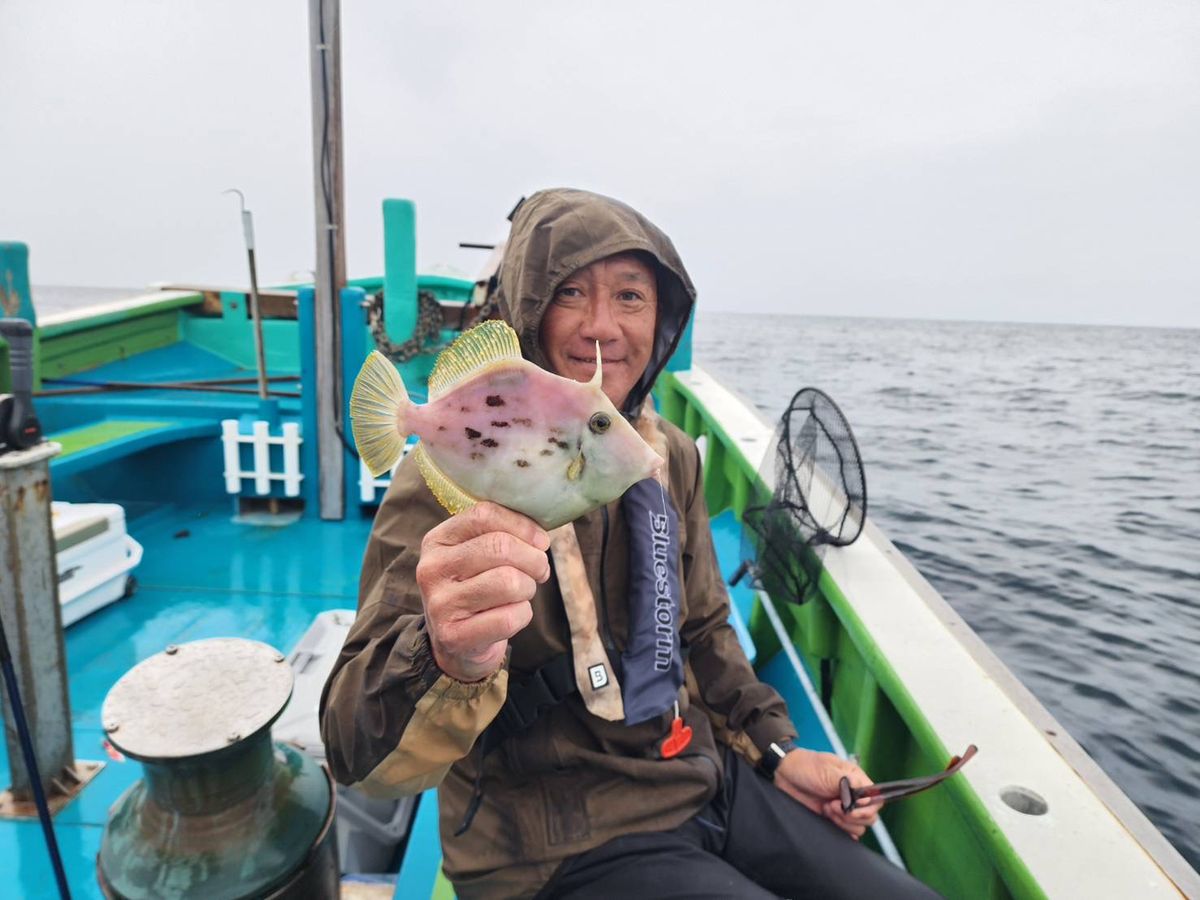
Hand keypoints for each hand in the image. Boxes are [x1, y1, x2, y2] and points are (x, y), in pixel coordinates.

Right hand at [416, 502, 550, 682]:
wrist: (457, 643)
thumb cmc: (477, 588)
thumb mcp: (477, 555)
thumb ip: (501, 533)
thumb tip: (540, 536)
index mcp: (437, 540)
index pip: (484, 515)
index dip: (522, 525)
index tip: (540, 541)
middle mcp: (432, 569)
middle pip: (500, 547)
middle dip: (534, 559)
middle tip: (540, 570)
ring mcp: (440, 604)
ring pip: (509, 582)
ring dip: (528, 588)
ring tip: (521, 593)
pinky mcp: (454, 636)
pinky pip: (510, 617)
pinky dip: (523, 615)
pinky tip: (512, 615)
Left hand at [773, 748, 879, 838]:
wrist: (784, 774)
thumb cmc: (806, 766)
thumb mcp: (828, 770)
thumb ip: (848, 783)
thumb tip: (866, 798)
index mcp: (857, 780)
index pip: (876, 800)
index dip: (866, 808)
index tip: (849, 807)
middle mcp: (853, 796)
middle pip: (870, 816)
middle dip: (851, 816)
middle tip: (832, 806)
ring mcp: (843, 808)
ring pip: (858, 826)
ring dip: (842, 822)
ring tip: (826, 808)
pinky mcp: (832, 818)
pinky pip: (845, 832)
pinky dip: (841, 831)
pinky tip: (829, 821)